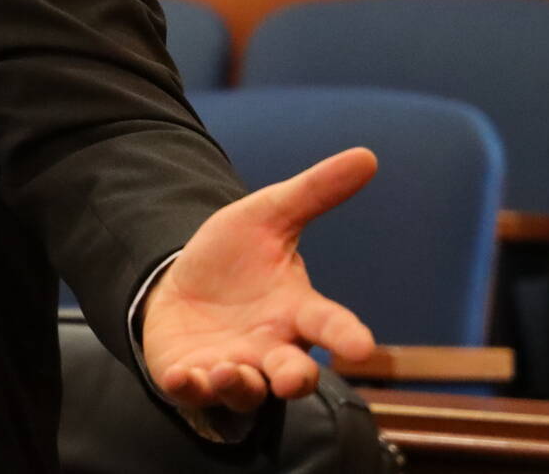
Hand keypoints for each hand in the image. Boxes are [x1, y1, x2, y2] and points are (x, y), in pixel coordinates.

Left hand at [141, 147, 377, 412]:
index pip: (329, 325)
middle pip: (294, 375)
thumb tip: (367, 154)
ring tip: (227, 369)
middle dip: (295, 379)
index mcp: (295, 311)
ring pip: (246, 391)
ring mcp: (233, 367)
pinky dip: (190, 388)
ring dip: (240, 384)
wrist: (181, 283)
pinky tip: (181, 377)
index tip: (361, 347)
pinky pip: (194, 393)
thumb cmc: (234, 257)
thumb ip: (314, 192)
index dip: (346, 337)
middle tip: (292, 377)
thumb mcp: (267, 215)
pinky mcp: (192, 377)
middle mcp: (270, 348)